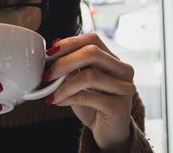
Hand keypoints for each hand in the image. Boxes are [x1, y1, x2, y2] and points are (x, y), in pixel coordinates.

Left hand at [44, 33, 134, 152]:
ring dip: (64, 85)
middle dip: (65, 62)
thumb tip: (55, 43)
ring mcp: (124, 88)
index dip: (69, 43)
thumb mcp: (78, 81)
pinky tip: (58, 102)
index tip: (49, 53)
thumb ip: (71, 64)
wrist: (108, 133)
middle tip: (47, 74)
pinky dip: (68, 98)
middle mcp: (123, 70)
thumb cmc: (92, 104)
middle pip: (92, 52)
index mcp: (112, 59)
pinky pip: (88, 97)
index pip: (92, 39)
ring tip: (51, 94)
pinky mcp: (119, 107)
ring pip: (89, 76)